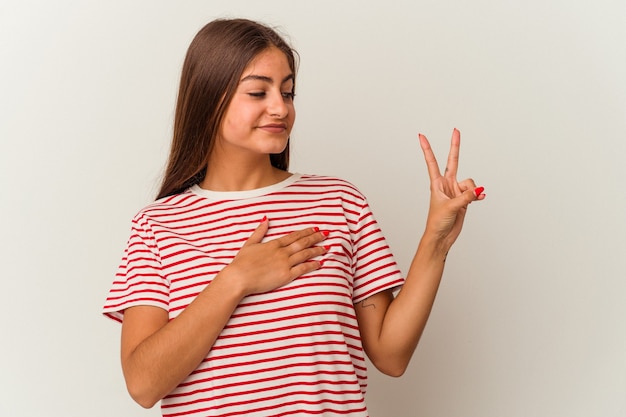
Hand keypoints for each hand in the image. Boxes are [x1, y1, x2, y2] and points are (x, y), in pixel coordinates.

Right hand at [222, 217, 327, 295]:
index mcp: (273, 244)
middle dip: (315, 237)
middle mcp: (281, 252)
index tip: (315, 229)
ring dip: (317, 250)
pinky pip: (303, 268)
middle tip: (326, 234)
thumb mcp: (250, 243)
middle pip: (302, 243)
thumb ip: (259, 231)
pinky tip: (320, 263)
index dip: (305, 232)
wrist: (238, 277)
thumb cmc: (241, 263)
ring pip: (305, 254)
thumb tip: (266, 219)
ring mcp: (284, 263)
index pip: (293, 236)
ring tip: (326, 247)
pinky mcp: (286, 275)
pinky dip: (312, 265)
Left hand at [419, 128, 484, 249]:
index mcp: (437, 184)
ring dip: (471, 191)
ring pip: (470, 182)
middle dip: (455, 146)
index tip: (421, 136)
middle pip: (453, 161)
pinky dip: (478, 195)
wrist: (441, 236)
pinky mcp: (464, 199)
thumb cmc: (437, 222)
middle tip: (456, 130)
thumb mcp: (450, 207)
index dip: (427, 149)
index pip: (432, 162)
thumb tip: (478, 190)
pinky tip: (480, 198)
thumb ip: (465, 197)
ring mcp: (456, 191)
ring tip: (466, 202)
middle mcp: (447, 184)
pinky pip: (475, 192)